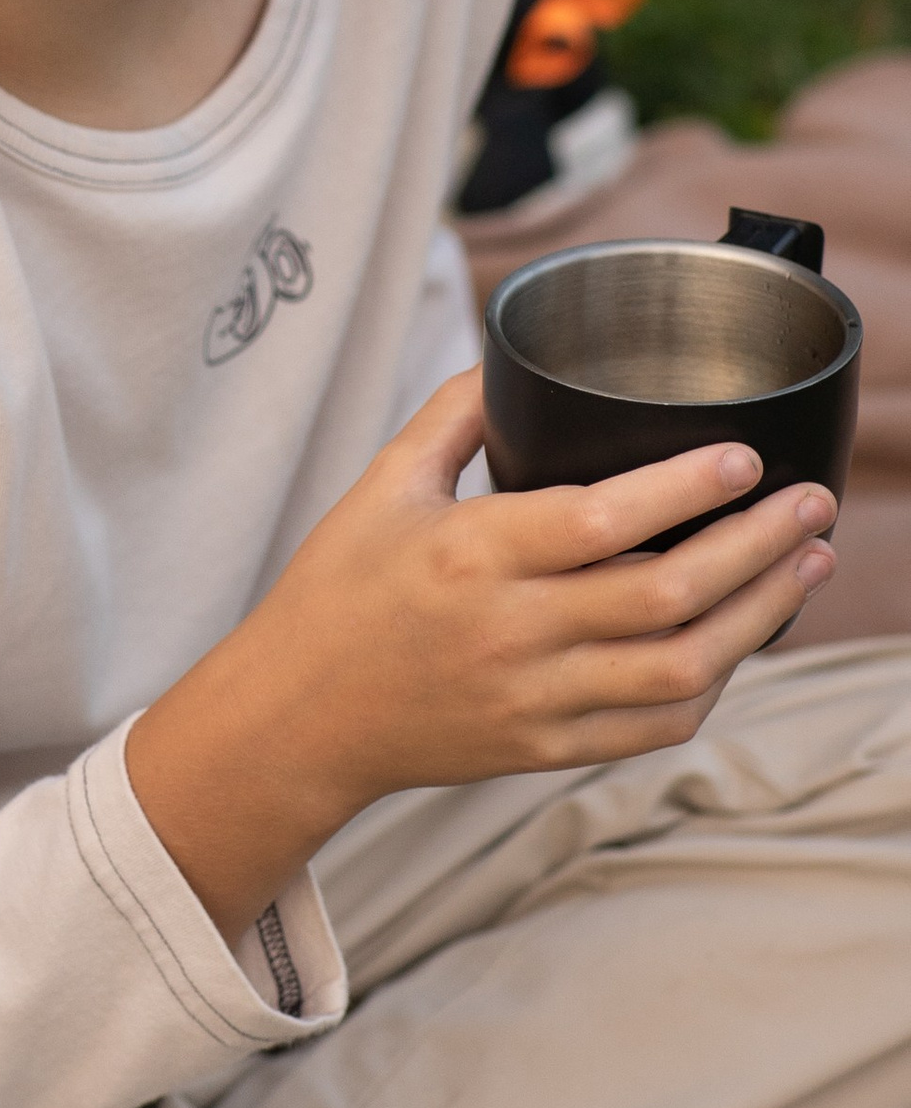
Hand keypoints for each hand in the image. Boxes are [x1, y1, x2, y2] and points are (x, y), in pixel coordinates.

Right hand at [126, 367, 837, 940]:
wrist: (295, 717)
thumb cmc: (336, 594)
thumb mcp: (381, 487)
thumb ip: (453, 418)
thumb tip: (512, 360)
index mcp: (470, 555)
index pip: (601, 520)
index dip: (686, 487)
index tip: (745, 458)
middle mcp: (509, 630)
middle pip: (666, 594)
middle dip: (758, 546)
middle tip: (812, 505)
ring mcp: (532, 698)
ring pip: (679, 665)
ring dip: (759, 615)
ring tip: (808, 566)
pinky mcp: (543, 747)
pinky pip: (653, 725)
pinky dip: (710, 684)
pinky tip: (739, 642)